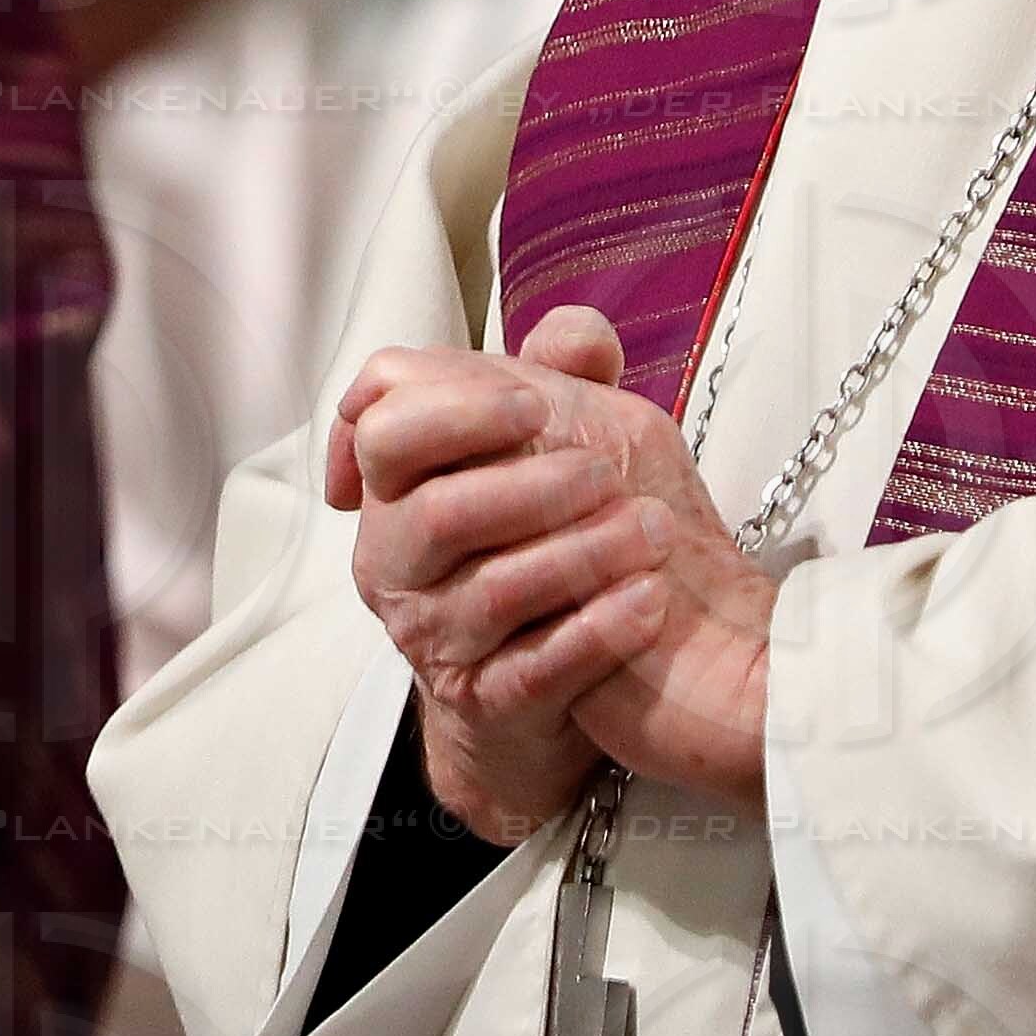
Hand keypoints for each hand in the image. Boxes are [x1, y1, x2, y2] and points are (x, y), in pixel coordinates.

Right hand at [332, 307, 784, 819]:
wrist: (548, 674)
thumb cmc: (536, 538)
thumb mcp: (544, 452)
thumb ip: (556, 381)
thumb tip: (578, 333)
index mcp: (392, 490)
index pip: (381, 431)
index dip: (453, 412)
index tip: (531, 404)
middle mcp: (394, 564)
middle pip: (437, 514)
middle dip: (527, 486)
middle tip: (605, 472)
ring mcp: (435, 638)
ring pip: (494, 593)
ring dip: (579, 556)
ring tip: (653, 531)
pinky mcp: (488, 702)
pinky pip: (537, 669)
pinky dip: (597, 633)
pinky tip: (650, 603)